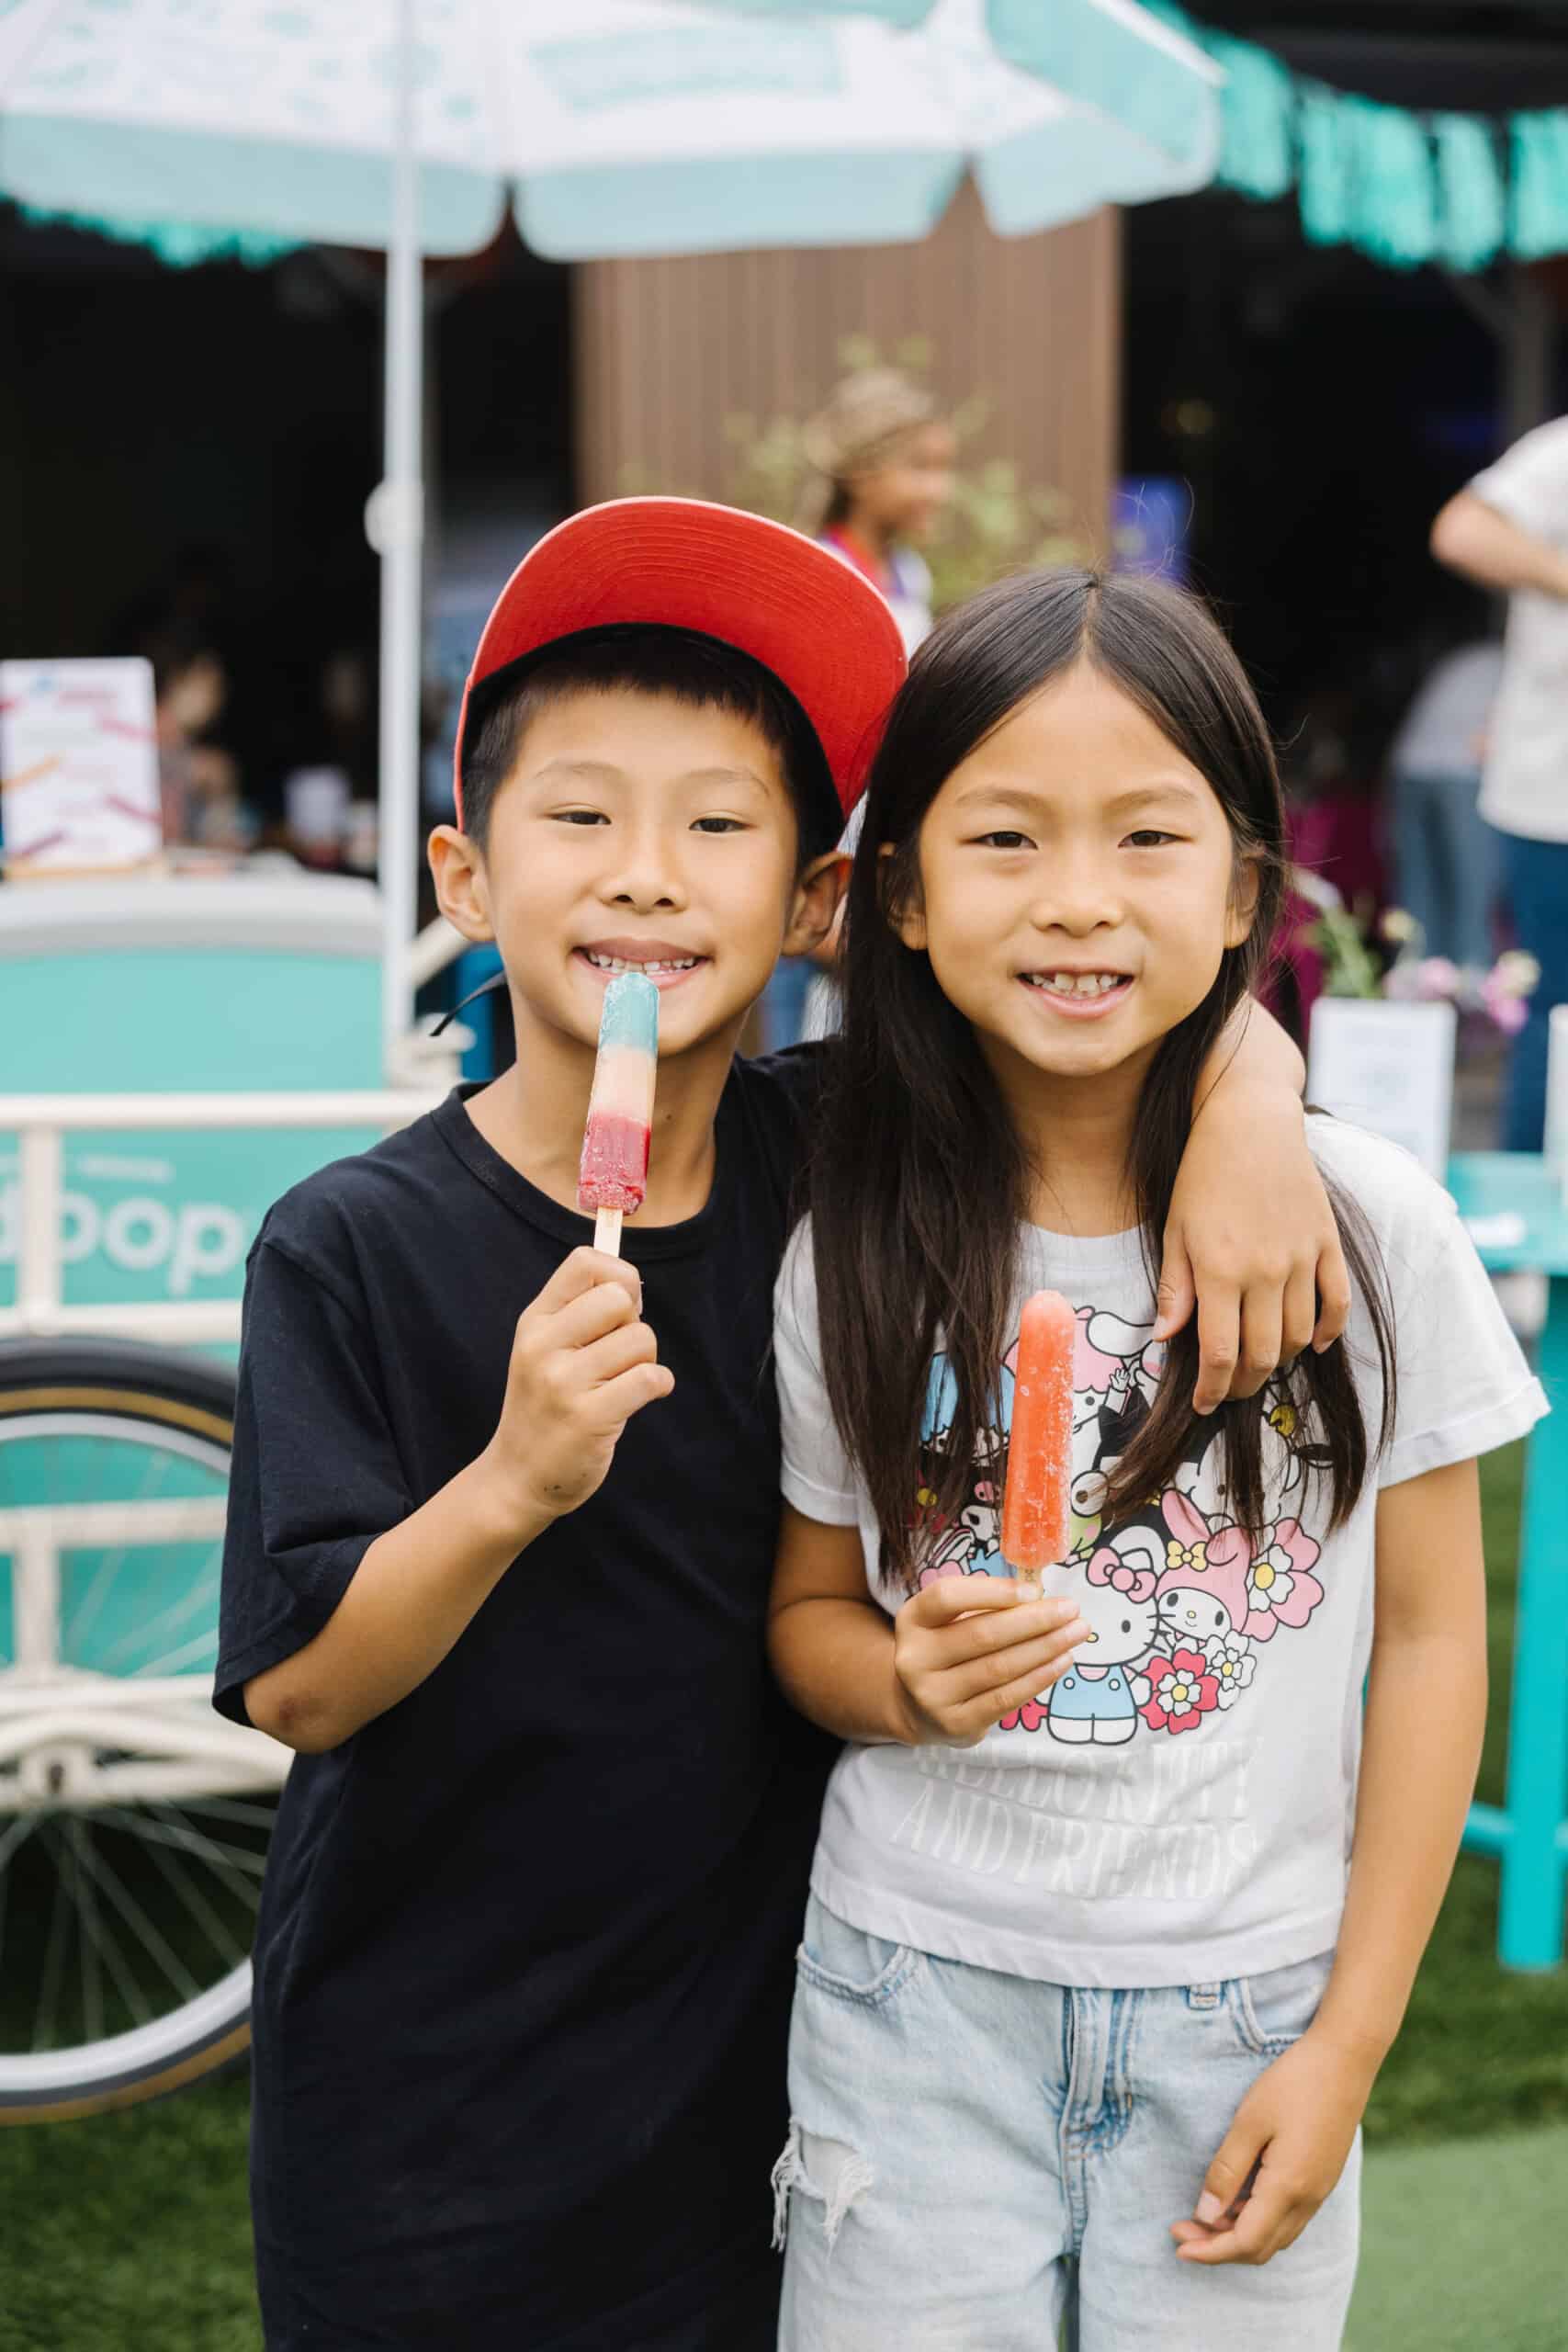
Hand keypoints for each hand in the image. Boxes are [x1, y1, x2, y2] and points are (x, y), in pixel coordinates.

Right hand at [480, 1247, 672, 1527]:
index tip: (619, 1309)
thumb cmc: (545, 1407)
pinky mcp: (589, 1417)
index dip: (619, 1277)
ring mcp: (563, 1382)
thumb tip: (630, 1282)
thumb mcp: (544, 1350)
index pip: (585, 1262)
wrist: (517, 1478)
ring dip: (645, 1361)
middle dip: (634, 1322)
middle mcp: (543, 1345)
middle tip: (620, 1354)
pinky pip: (650, 1378)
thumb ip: (579, 1313)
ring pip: (641, 1339)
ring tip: (621, 1383)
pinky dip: (659, 1385)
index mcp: (535, 1321)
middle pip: (618, 1297)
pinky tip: (637, 1399)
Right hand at [892, 1576, 1088, 1747]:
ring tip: (1076, 1633)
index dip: (992, 1591)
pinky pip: (1006, 1698)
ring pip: (999, 1667)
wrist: (919, 1707)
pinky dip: (1039, 1678)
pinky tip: (1062, 1661)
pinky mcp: (956, 1723)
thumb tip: (1041, 1599)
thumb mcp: (949, 1620)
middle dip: (1035, 1620)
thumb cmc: (947, 1649)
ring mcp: (933, 1695)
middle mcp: (915, 1657)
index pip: (947, 1596)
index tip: (1034, 1590)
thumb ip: (984, 1606)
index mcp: (913, 1619)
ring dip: (1045, 1648)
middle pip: (981, 1634)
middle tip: (1072, 1610)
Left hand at [1158, 1086, 1350, 1412]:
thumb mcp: (1174, 1230)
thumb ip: (1175, 1288)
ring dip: (1280, 1360)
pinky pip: (1336, 1301)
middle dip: (1245, 1384)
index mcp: (1219, 1271)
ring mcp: (1301, 1258)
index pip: (1220, 1354)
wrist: (1250, 1122)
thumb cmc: (1202, 1176)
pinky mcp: (1327, 1243)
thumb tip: (1166, 1339)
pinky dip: (1328, 1330)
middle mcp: (1264, 1271)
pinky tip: (1312, 1343)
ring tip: (1261, 1363)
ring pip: (1299, 1335)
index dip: (1213, 1389)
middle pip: (1263, 1354)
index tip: (1204, 1404)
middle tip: (1231, 1390)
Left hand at [1171, 2028, 1372, 2266]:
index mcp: (1289, 2187)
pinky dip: (1258, 2220)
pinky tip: (1236, 2198)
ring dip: (1238, 2235)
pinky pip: (1288, 2218)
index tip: (1177, 2243)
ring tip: (1203, 2215)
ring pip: (1276, 2236)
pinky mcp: (1322, 2179)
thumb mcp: (1250, 2122)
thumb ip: (1227, 2171)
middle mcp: (1308, 2200)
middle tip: (1182, 2228)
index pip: (1245, 2242)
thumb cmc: (1293, 2084)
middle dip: (1219, 2246)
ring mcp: (1319, 2191)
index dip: (1210, 2250)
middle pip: (1261, 2248)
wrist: (1344, 2060)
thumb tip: (1205, 2215)